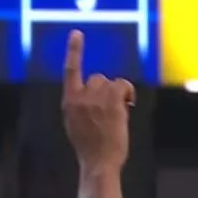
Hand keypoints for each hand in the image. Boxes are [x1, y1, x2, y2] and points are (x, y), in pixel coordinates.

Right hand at [61, 30, 134, 170]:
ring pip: (111, 82)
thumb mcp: (77, 125)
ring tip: (118, 112)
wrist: (99, 163)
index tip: (76, 34)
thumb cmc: (91, 149)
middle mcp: (80, 97)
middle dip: (105, 90)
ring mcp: (96, 97)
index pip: (70, 71)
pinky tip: (127, 106)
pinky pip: (123, 85)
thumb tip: (97, 97)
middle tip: (111, 109)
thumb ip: (82, 107)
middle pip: (97, 77)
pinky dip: (127, 93)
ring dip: (118, 93)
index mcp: (69, 103)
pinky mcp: (111, 100)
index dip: (74, 51)